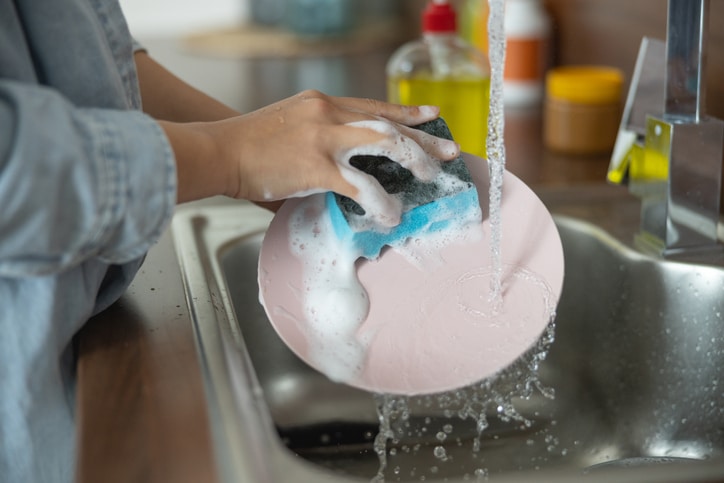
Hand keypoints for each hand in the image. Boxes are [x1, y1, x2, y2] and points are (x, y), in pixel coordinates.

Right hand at [162, 90, 459, 225]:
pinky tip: (391, 214)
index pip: (374, 105)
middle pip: (388, 121)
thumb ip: (321, 146)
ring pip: (384, 142)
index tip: (430, 115)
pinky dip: (381, 201)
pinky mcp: (317, 166)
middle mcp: (328, 113)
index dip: (406, 110)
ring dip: (414, 159)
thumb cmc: (248, 144)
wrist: (218, 149)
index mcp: (322, 103)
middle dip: (422, 137)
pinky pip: (361, 186)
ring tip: (432, 177)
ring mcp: (324, 138)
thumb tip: (342, 176)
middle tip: (447, 152)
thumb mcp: (290, 128)